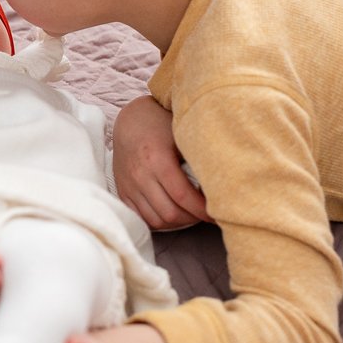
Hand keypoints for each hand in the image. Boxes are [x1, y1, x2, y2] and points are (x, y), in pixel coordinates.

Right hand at [113, 95, 210, 228]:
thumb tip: (219, 187)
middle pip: (169, 213)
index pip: (183, 196)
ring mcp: (129, 185)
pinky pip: (141, 217)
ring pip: (155, 220)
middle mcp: (140, 175)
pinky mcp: (122, 191)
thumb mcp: (182, 137)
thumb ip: (197, 161)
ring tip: (189, 214)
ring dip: (176, 222)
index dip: (202, 210)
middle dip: (191, 218)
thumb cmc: (161, 126)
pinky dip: (158, 220)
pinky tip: (171, 212)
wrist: (130, 120)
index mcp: (157, 159)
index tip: (217, 213)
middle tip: (205, 214)